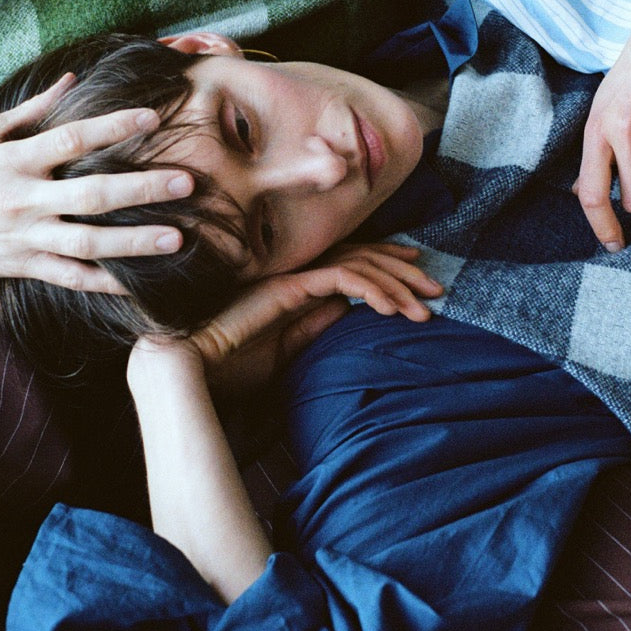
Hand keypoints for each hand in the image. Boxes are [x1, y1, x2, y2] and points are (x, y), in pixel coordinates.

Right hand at [0, 74, 193, 292]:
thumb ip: (32, 110)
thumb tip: (73, 80)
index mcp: (14, 161)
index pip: (72, 139)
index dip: (113, 127)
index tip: (152, 117)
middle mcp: (24, 201)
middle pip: (92, 195)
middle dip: (142, 189)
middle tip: (188, 182)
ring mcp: (26, 238)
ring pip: (89, 244)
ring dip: (136, 242)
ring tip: (178, 238)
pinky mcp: (25, 267)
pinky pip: (72, 279)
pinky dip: (107, 283)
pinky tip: (141, 281)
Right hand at [180, 243, 441, 394]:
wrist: (193, 372)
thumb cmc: (229, 368)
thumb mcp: (284, 352)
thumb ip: (311, 328)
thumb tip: (343, 310)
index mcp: (296, 288)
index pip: (351, 266)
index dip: (386, 268)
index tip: (417, 283)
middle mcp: (296, 275)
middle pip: (361, 258)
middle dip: (403, 271)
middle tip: (437, 289)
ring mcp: (292, 277)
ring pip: (357, 265)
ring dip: (395, 283)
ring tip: (424, 306)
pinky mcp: (288, 286)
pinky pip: (341, 279)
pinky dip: (371, 290)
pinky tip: (392, 308)